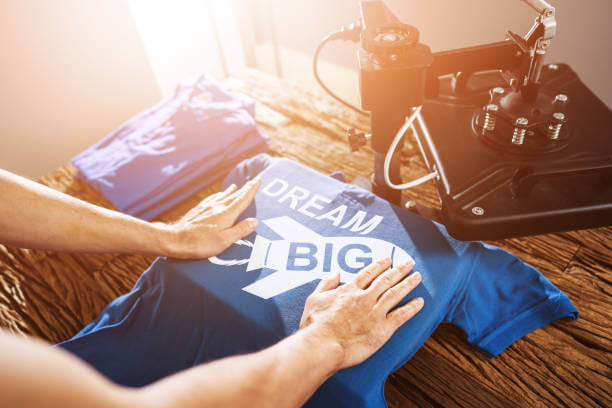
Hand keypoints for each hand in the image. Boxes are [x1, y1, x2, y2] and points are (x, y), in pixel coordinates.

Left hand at [161, 178, 260, 258]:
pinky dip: (218, 195)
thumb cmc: (201, 243)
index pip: (242, 198)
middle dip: (244, 188)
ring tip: (235, 187)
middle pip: (234, 195)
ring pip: (222, 195)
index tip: (257, 180)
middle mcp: (217, 206)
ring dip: (231, 191)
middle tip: (252, 181)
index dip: (251, 189)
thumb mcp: (225, 240)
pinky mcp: (199, 210)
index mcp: (227, 213)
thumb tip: (254, 221)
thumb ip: (240, 230)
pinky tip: (217, 196)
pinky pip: (212, 198)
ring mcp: (207, 207)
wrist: (176, 240)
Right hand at [299, 257, 423, 368]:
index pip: (368, 273)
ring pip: (396, 294)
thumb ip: (326, 284)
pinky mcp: (382, 329)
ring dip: (408, 284)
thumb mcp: (315, 299)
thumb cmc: (316, 325)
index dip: (380, 265)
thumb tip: (336, 272)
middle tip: (409, 262)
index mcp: (349, 290)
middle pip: (386, 280)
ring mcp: (375, 312)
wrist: (323, 346)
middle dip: (399, 270)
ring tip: (417, 277)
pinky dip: (412, 308)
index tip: (388, 259)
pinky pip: (401, 315)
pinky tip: (420, 302)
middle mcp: (365, 298)